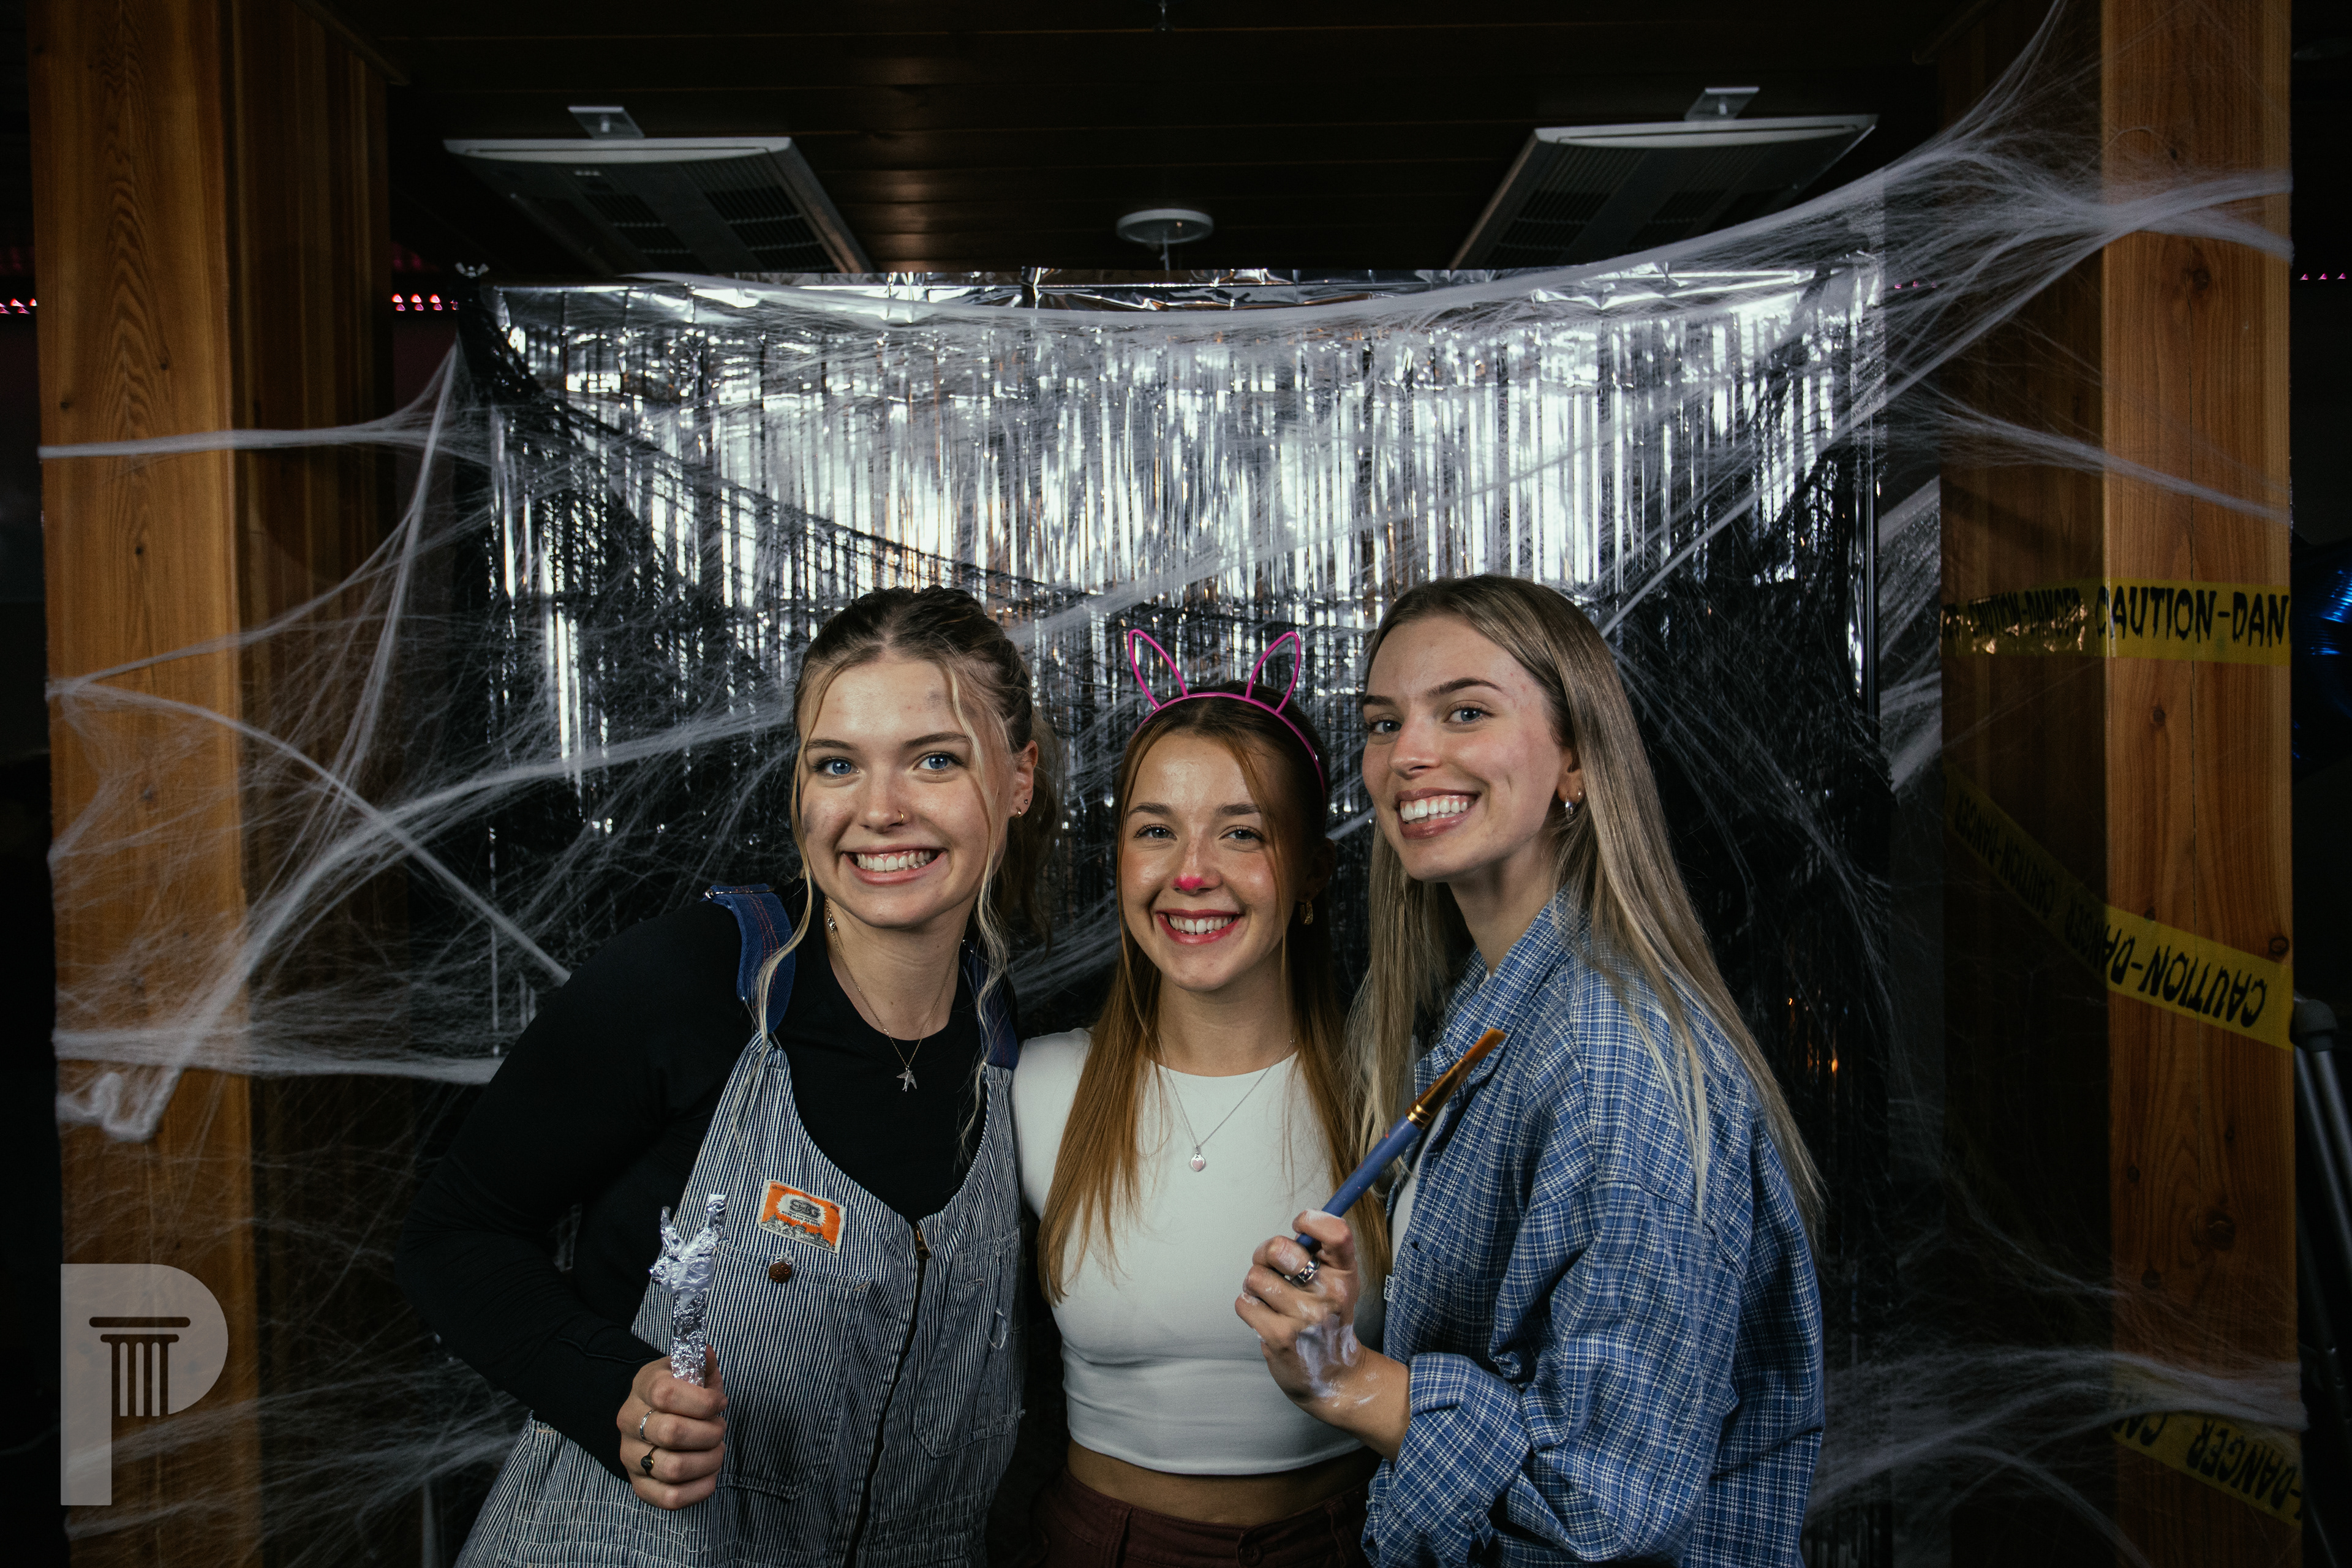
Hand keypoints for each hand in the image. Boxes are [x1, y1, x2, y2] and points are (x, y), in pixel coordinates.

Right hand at [616, 1348, 728, 1508]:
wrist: (651, 1416)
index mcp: (643, 1387)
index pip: (667, 1394)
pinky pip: (670, 1498)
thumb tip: (708, 1354)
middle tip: (719, 1429)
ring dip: (708, 1461)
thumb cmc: (680, 1394)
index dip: (703, 1401)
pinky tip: (710, 1475)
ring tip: (717, 1451)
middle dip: (710, 1433)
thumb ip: (702, 1365)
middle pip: (673, 1433)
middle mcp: (630, 1422)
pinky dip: (700, 1490)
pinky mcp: (639, 1486)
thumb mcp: (690, 1372)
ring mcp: (630, 1456)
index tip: (720, 1403)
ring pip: (673, 1469)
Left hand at [1236, 1210, 1409, 1458]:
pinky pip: (1244, 1302)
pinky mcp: (1279, 1337)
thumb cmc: (1328, 1322)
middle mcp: (1328, 1295)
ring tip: (1272, 1300)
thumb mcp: (1340, 1285)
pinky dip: (1250, 1308)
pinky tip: (1268, 1319)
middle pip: (1278, 1248)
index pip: (1336, 1232)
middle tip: (1274, 1267)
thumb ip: (1322, 1253)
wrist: (1333, 1377)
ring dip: (1256, 1286)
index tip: (1301, 1226)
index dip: (1311, 1220)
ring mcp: (1303, 1318)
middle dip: (1266, 1254)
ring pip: (1255, 1276)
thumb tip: (1301, 1223)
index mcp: (1345, 1276)